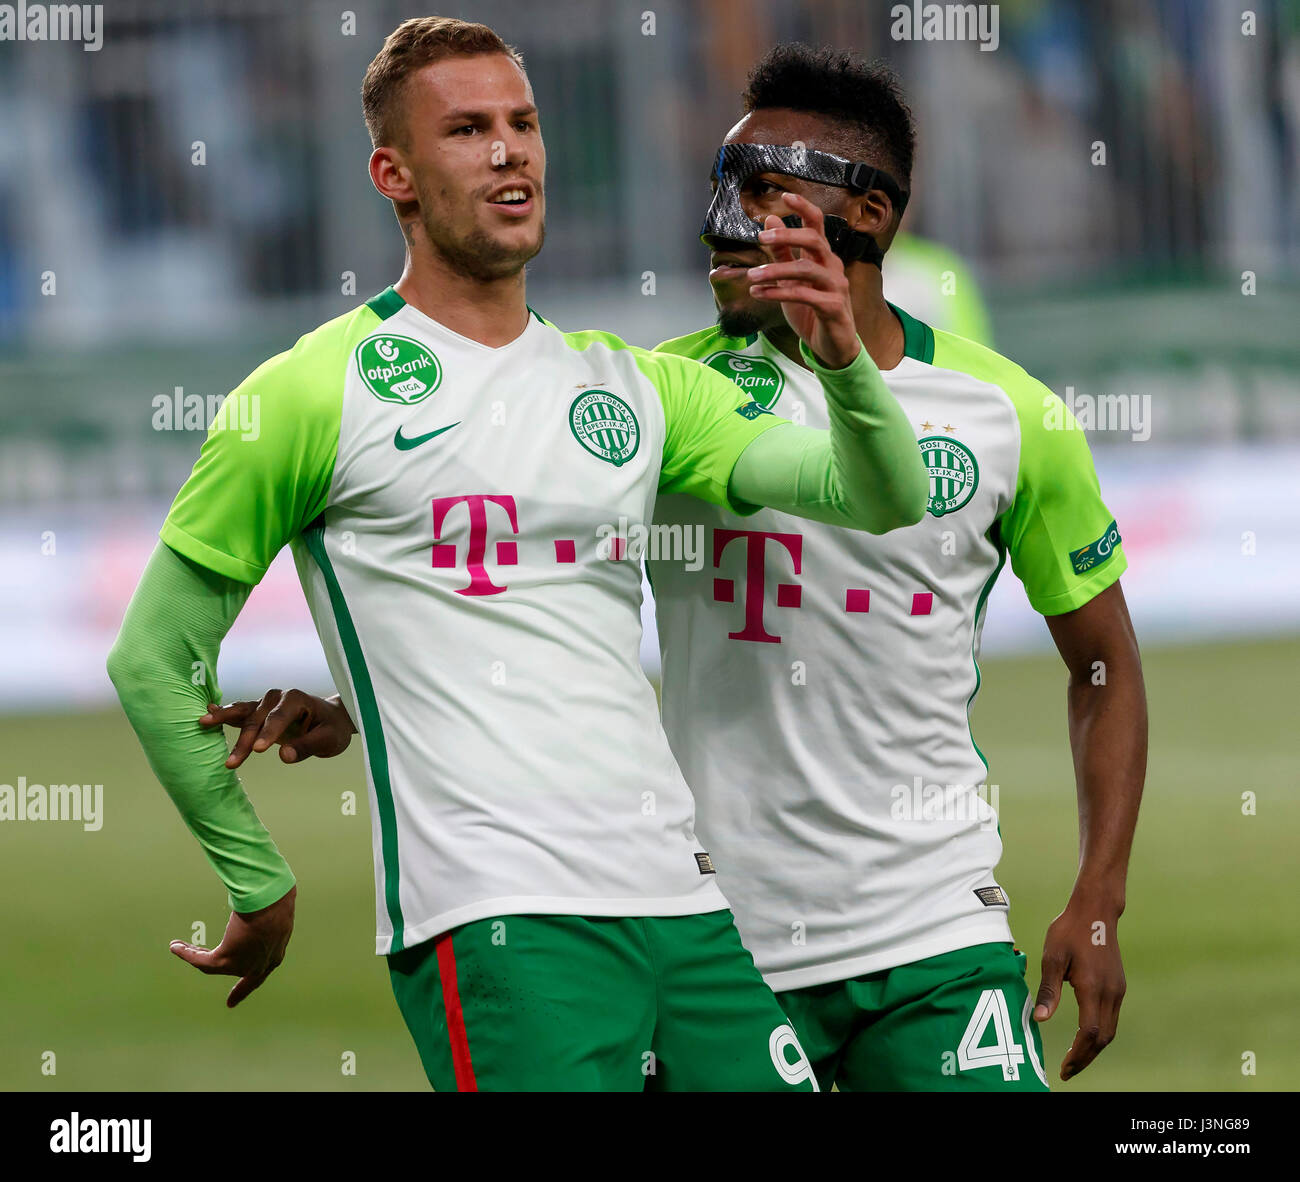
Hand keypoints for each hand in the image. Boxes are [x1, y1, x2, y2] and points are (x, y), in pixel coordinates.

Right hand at [170, 885, 296, 1007]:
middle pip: (241, 974)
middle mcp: (260, 965)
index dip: (248, 986)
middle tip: (230, 1002)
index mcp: (275, 953)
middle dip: (235, 989)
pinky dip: (187, 953)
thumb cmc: (276, 898)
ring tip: (180, 947)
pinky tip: (175, 946)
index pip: (262, 973)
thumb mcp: (276, 909)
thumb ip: (268, 912)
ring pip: (215, 965)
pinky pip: (202, 960)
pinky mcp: (225, 959)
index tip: (233, 1001)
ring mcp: (243, 964)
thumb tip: (262, 898)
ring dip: (196, 955)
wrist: (271, 901)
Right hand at [200, 689, 355, 768]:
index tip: (258, 751)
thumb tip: (284, 757)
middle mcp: (277, 697)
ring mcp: (265, 702)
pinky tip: (206, 714)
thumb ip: (307, 747)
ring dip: (224, 720)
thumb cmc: (332, 729)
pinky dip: (224, 714)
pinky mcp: (258, 711)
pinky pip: (239, 713)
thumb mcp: (328, 740)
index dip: (268, 734)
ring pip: (244, 714)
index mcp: (296, 699)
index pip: (279, 718)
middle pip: (258, 720)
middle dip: (244, 741)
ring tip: (202, 722)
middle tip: (232, 763)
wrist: (331, 719)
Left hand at [746, 192, 859, 368]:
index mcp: (823, 257)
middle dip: (788, 236)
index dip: (804, 208)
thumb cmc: (812, 311)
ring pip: (807, 269)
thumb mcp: (791, 280)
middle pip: (815, 240)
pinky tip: (759, 294)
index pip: (817, 224)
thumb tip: (770, 219)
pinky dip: (779, 293)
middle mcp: (832, 267)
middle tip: (761, 238)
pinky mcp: (833, 308)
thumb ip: (782, 252)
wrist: (832, 347)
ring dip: (776, 270)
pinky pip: (805, 296)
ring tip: (752, 277)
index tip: (785, 195)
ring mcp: (836, 287)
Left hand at [1033, 892, 1126, 1079]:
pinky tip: (1085, 1038)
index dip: (1077, 1054)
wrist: (1095, 910)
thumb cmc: (1069, 930)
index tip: (1064, 1068)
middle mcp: (1111, 993)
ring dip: (1094, 1048)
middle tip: (1068, 1072)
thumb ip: (1048, 991)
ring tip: (1075, 1060)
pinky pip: (1111, 1018)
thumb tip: (1039, 1020)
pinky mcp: (1118, 985)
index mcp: (1094, 988)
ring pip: (1110, 1031)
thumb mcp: (1052, 957)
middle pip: (1103, 1039)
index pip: (1090, 1034)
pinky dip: (1100, 1034)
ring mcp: (1118, 990)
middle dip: (1086, 1058)